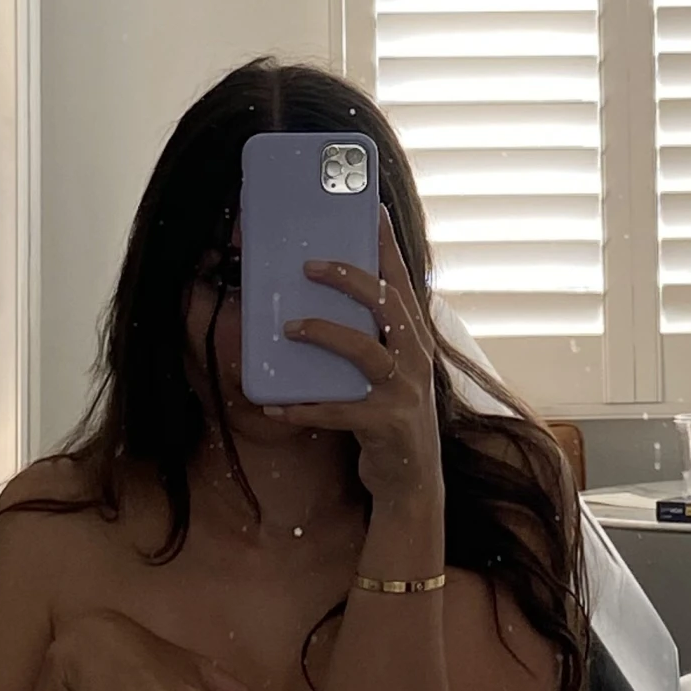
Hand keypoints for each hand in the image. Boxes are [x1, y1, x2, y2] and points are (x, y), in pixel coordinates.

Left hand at [268, 209, 442, 502]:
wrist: (412, 481)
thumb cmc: (390, 414)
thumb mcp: (388, 369)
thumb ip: (368, 336)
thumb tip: (316, 303)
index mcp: (414, 337)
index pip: (401, 280)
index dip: (386, 245)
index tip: (370, 209)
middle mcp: (415, 357)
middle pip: (386, 305)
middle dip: (348, 279)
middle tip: (309, 266)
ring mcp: (404, 391)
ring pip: (365, 351)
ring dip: (325, 334)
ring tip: (289, 327)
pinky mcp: (387, 425)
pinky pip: (339, 411)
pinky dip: (305, 407)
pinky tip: (275, 405)